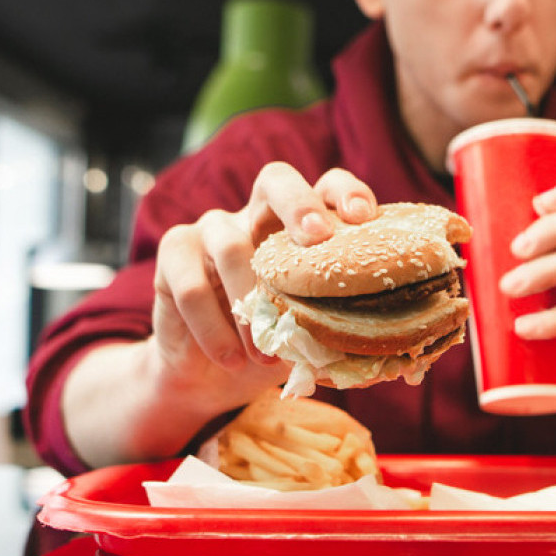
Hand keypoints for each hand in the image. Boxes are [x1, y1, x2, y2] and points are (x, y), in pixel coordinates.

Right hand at [150, 162, 376, 408]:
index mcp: (298, 227)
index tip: (365, 217)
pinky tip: (229, 359)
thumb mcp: (307, 340)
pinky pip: (190, 285)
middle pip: (275, 179)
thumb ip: (337, 334)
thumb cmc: (269, 347)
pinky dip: (212, 328)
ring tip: (265, 353)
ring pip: (230, 244)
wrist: (206, 376)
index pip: (326, 186)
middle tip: (316, 238)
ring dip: (249, 301)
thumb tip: (381, 355)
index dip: (346, 192)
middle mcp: (256, 215)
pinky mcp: (174, 254)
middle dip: (298, 203)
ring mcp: (211, 229)